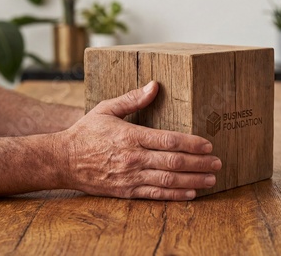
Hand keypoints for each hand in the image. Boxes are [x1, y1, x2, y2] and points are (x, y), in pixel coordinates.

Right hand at [57, 81, 221, 200]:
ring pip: (167, 180)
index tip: (208, 144)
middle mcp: (133, 158)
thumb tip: (155, 85)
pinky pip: (155, 195)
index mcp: (131, 136)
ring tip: (211, 179)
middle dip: (199, 163)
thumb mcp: (106, 109)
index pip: (168, 140)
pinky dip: (174, 195)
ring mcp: (130, 176)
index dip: (191, 143)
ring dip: (192, 181)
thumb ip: (132, 99)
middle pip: (173, 162)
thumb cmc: (86, 132)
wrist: (63, 160)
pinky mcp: (126, 191)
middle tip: (217, 163)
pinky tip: (190, 194)